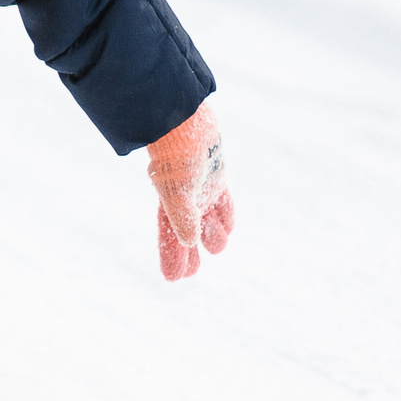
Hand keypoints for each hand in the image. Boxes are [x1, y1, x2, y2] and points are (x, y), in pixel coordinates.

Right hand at [145, 103, 233, 280]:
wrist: (182, 120)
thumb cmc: (176, 153)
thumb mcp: (177, 187)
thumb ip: (182, 215)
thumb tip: (190, 242)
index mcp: (170, 204)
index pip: (170, 239)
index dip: (173, 259)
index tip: (173, 280)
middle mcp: (184, 198)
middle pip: (187, 233)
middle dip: (188, 253)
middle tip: (191, 273)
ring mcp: (201, 187)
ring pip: (207, 219)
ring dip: (211, 235)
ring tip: (217, 249)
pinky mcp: (215, 175)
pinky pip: (221, 201)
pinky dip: (225, 215)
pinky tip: (230, 224)